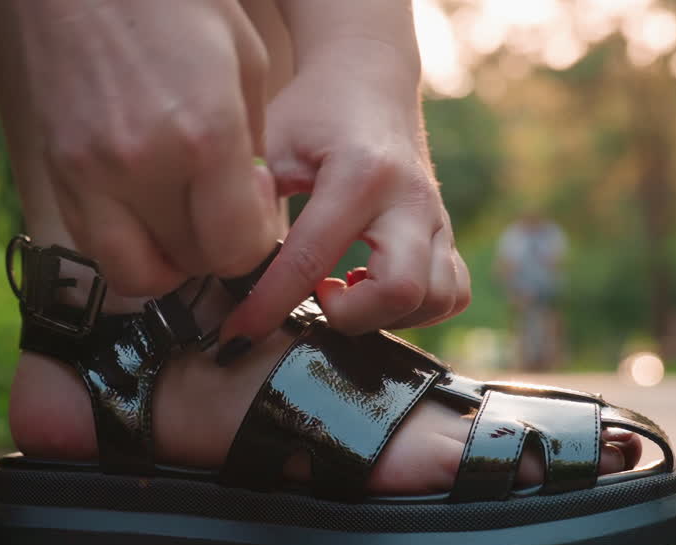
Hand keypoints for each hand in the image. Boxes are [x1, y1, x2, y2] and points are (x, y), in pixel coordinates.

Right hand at [6, 0, 278, 296]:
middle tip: (218, 214)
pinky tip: (140, 203)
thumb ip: (253, 150)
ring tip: (179, 221)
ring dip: (165, 260)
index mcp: (204, 133)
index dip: (253, 244)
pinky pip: (93, 244)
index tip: (251, 215)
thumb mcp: (243, 62)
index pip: (235, 250)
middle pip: (190, 264)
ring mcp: (89, 173)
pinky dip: (123, 241)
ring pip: (135, 272)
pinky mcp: (55, 171)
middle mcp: (142, 163)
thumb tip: (255, 218)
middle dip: (214, 250)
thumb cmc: (172, 2)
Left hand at [223, 38, 469, 340]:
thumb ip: (249, 197)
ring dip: (384, 315)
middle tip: (315, 296)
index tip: (237, 334)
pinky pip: (452, 294)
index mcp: (359, 174)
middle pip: (400, 292)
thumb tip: (223, 257)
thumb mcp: (271, 143)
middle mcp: (408, 199)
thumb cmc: (312, 113)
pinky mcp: (446, 233)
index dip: (268, 307)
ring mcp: (436, 218)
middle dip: (349, 317)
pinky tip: (371, 287)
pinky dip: (414, 309)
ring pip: (435, 300)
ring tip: (343, 290)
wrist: (367, 79)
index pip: (310, 261)